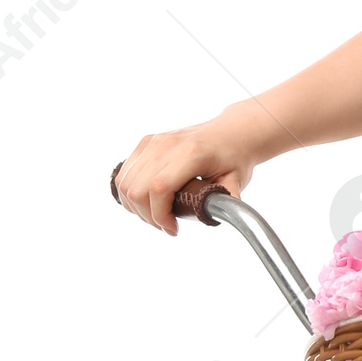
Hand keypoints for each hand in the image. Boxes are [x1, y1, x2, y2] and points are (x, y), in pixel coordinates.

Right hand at [113, 117, 260, 234]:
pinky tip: (147, 202)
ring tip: (157, 215)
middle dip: (148, 216)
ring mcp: (154, 142)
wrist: (231, 132)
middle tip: (166, 225)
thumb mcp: (236, 182)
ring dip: (136, 207)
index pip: (159, 188)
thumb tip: (221, 221)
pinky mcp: (146, 143)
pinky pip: (125, 174)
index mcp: (191, 153)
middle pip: (136, 189)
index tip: (173, 229)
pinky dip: (130, 193)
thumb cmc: (234, 157)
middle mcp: (167, 145)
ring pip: (125, 183)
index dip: (160, 215)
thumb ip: (229, 204)